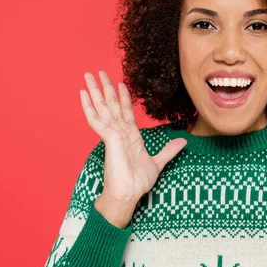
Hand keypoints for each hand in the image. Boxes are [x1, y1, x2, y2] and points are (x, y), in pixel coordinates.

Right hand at [80, 70, 186, 211]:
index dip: (124, 96)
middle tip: (99, 72)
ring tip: (88, 76)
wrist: (128, 194)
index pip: (126, 111)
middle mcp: (119, 132)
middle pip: (111, 104)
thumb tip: (183, 141)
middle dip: (105, 88)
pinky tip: (83, 94)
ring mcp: (112, 134)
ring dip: (95, 91)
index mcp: (130, 136)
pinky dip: (89, 106)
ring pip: (102, 108)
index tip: (121, 83)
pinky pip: (96, 120)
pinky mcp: (107, 138)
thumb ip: (168, 150)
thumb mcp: (158, 162)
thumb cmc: (138, 182)